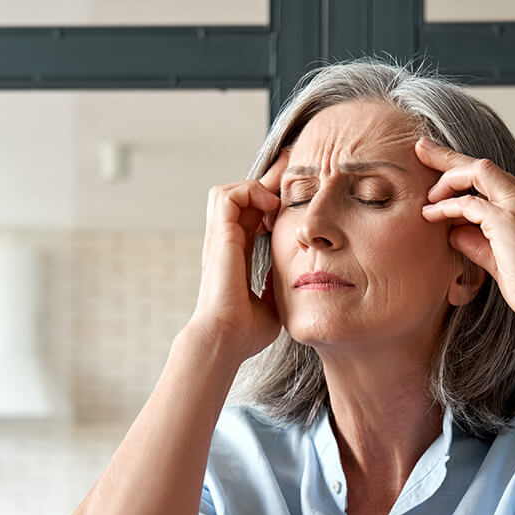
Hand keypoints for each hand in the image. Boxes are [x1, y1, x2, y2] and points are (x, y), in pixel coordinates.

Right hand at [189, 149, 288, 359]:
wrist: (226, 338)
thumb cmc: (245, 331)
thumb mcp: (271, 302)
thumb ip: (278, 285)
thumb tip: (295, 279)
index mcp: (236, 256)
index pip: (250, 216)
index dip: (269, 202)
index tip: (293, 198)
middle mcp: (225, 243)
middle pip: (240, 197)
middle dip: (267, 183)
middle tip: (292, 176)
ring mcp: (219, 238)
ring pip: (229, 191)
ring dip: (255, 187)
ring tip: (277, 200)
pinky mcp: (220, 236)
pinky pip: (229, 196)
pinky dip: (250, 192)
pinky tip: (270, 207)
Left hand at [416, 139, 514, 324]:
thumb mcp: (501, 261)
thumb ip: (478, 242)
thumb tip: (452, 231)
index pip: (498, 180)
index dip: (468, 174)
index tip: (443, 170)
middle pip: (486, 165)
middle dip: (450, 156)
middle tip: (421, 148)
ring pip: (478, 171)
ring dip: (447, 179)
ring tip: (427, 196)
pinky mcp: (509, 220)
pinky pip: (469, 203)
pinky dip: (447, 206)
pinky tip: (431, 214)